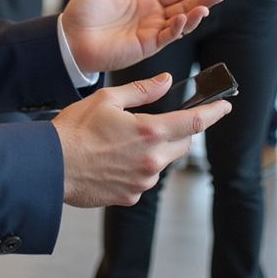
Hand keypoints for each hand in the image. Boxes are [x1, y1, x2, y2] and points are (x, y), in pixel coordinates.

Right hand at [53, 73, 230, 206]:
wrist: (51, 166)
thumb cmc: (75, 129)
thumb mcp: (107, 98)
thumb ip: (142, 90)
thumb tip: (167, 81)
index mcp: (149, 131)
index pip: (193, 122)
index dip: (213, 113)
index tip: (225, 106)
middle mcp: (152, 160)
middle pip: (182, 144)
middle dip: (179, 131)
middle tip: (160, 120)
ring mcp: (143, 182)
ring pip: (161, 161)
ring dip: (153, 149)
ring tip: (120, 140)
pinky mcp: (131, 196)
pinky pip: (143, 178)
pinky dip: (135, 166)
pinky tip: (111, 159)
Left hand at [60, 0, 223, 74]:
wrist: (68, 37)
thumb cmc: (81, 14)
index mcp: (142, 4)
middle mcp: (150, 19)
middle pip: (183, 8)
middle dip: (202, 0)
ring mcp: (149, 34)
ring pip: (179, 24)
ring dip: (195, 15)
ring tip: (210, 4)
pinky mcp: (144, 47)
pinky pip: (165, 37)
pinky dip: (177, 28)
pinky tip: (186, 17)